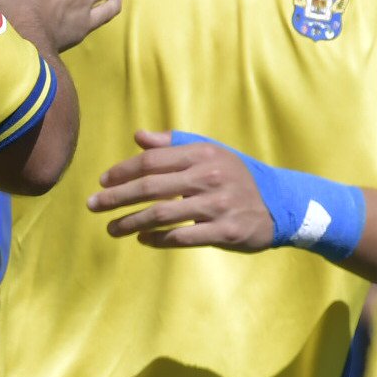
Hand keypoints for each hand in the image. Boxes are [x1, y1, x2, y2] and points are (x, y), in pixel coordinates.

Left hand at [86, 131, 274, 248]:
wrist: (283, 204)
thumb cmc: (236, 176)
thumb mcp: (211, 153)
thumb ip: (174, 144)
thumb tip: (139, 136)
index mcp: (203, 154)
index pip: (152, 161)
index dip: (122, 171)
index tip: (102, 181)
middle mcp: (209, 177)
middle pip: (150, 187)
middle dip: (116, 197)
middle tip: (92, 205)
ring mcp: (219, 205)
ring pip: (161, 214)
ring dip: (130, 222)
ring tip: (111, 228)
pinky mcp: (226, 232)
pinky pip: (182, 237)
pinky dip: (157, 239)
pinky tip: (142, 239)